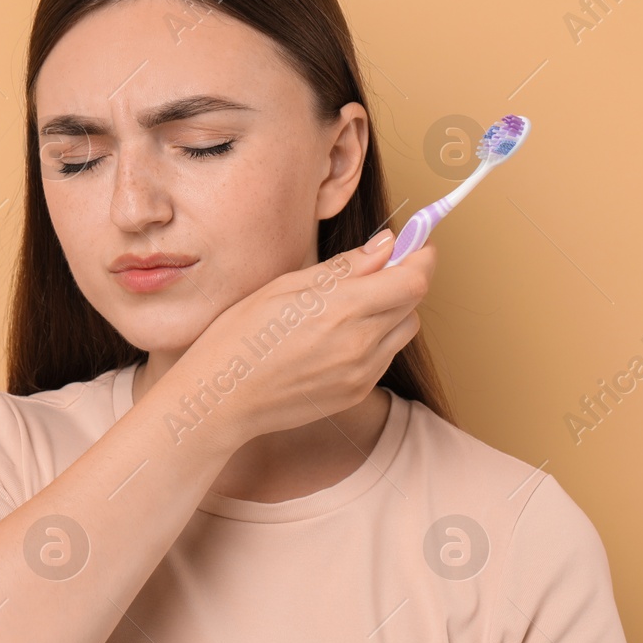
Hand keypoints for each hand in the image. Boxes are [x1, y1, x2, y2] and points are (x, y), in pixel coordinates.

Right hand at [175, 230, 435, 445]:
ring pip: (403, 331)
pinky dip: (376, 339)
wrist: (222, 399)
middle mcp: (360, 344)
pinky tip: (340, 335)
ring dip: (392, 311)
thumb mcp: (287, 286)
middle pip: (413, 304)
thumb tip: (386, 244)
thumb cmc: (241, 336)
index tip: (416, 244)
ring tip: (353, 305)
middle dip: (404, 280)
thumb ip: (345, 266)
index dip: (421, 257)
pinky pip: (384, 357)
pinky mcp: (356, 393)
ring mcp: (361, 373)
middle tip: (379, 268)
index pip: (413, 280)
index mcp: (342, 309)